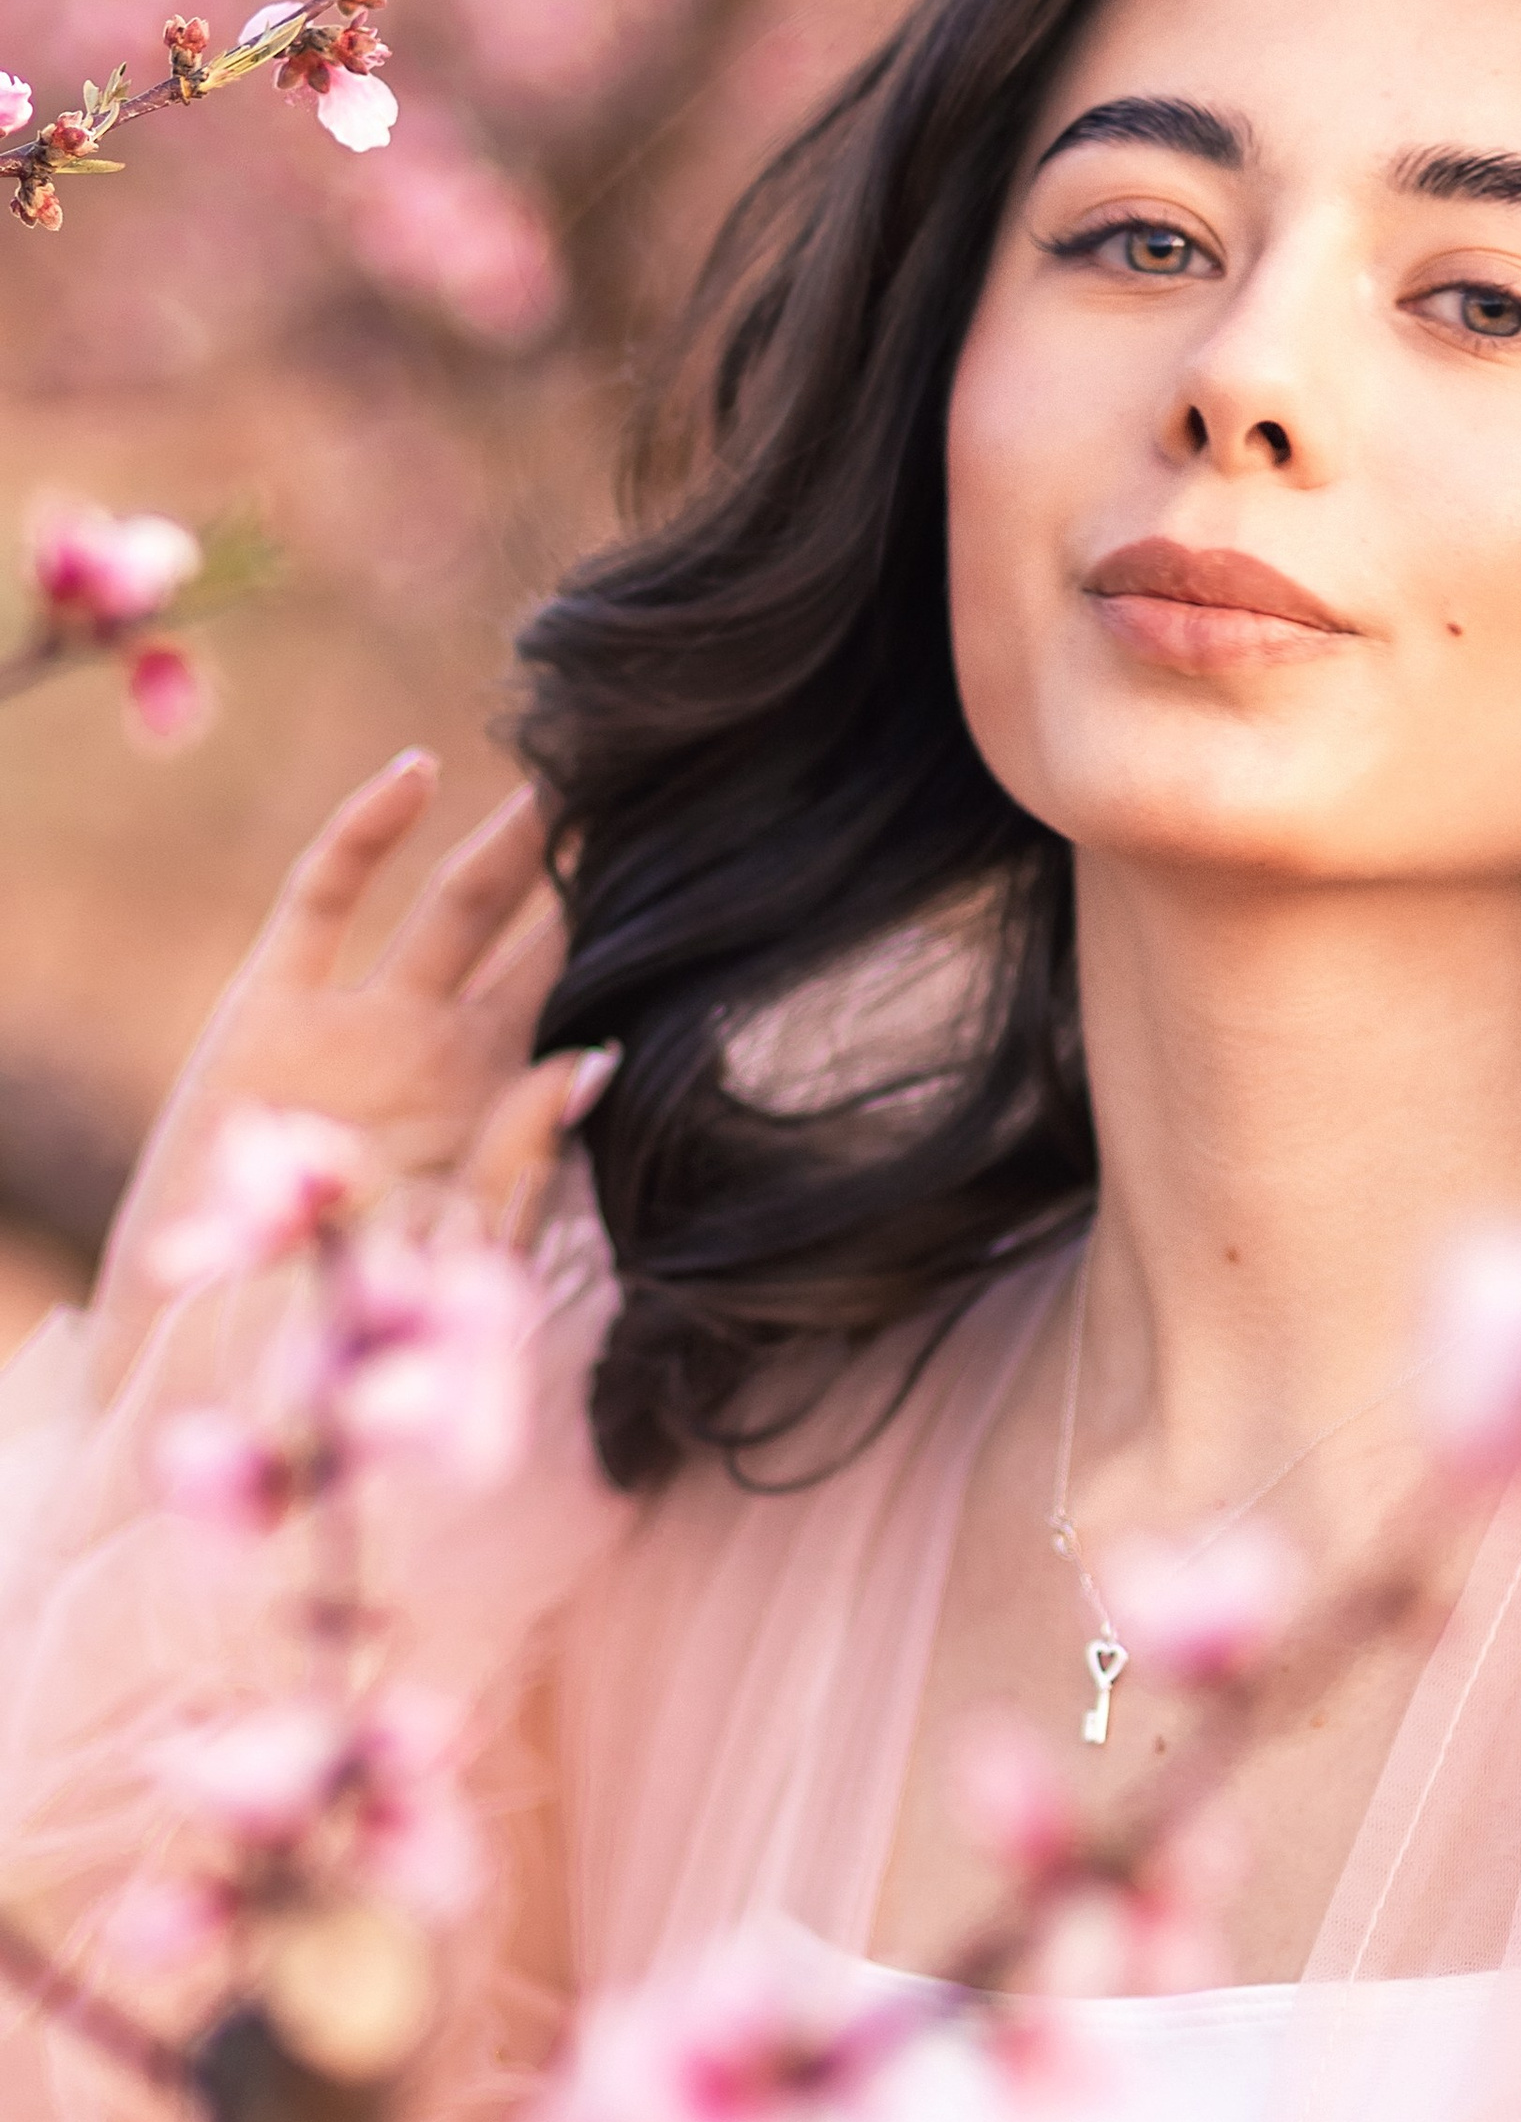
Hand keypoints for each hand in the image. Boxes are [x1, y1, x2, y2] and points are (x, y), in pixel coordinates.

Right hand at [91, 753, 614, 1377]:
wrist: (206, 1360)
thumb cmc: (342, 1327)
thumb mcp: (451, 1253)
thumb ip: (520, 1159)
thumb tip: (595, 1055)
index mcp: (499, 1108)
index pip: (586, 1001)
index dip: (639, 939)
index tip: (712, 872)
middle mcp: (437, 1052)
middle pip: (534, 935)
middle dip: (589, 869)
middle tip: (663, 783)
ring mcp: (355, 1024)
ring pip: (450, 904)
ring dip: (507, 839)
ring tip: (575, 762)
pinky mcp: (266, 1012)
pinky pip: (322, 902)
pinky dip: (363, 834)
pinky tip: (419, 771)